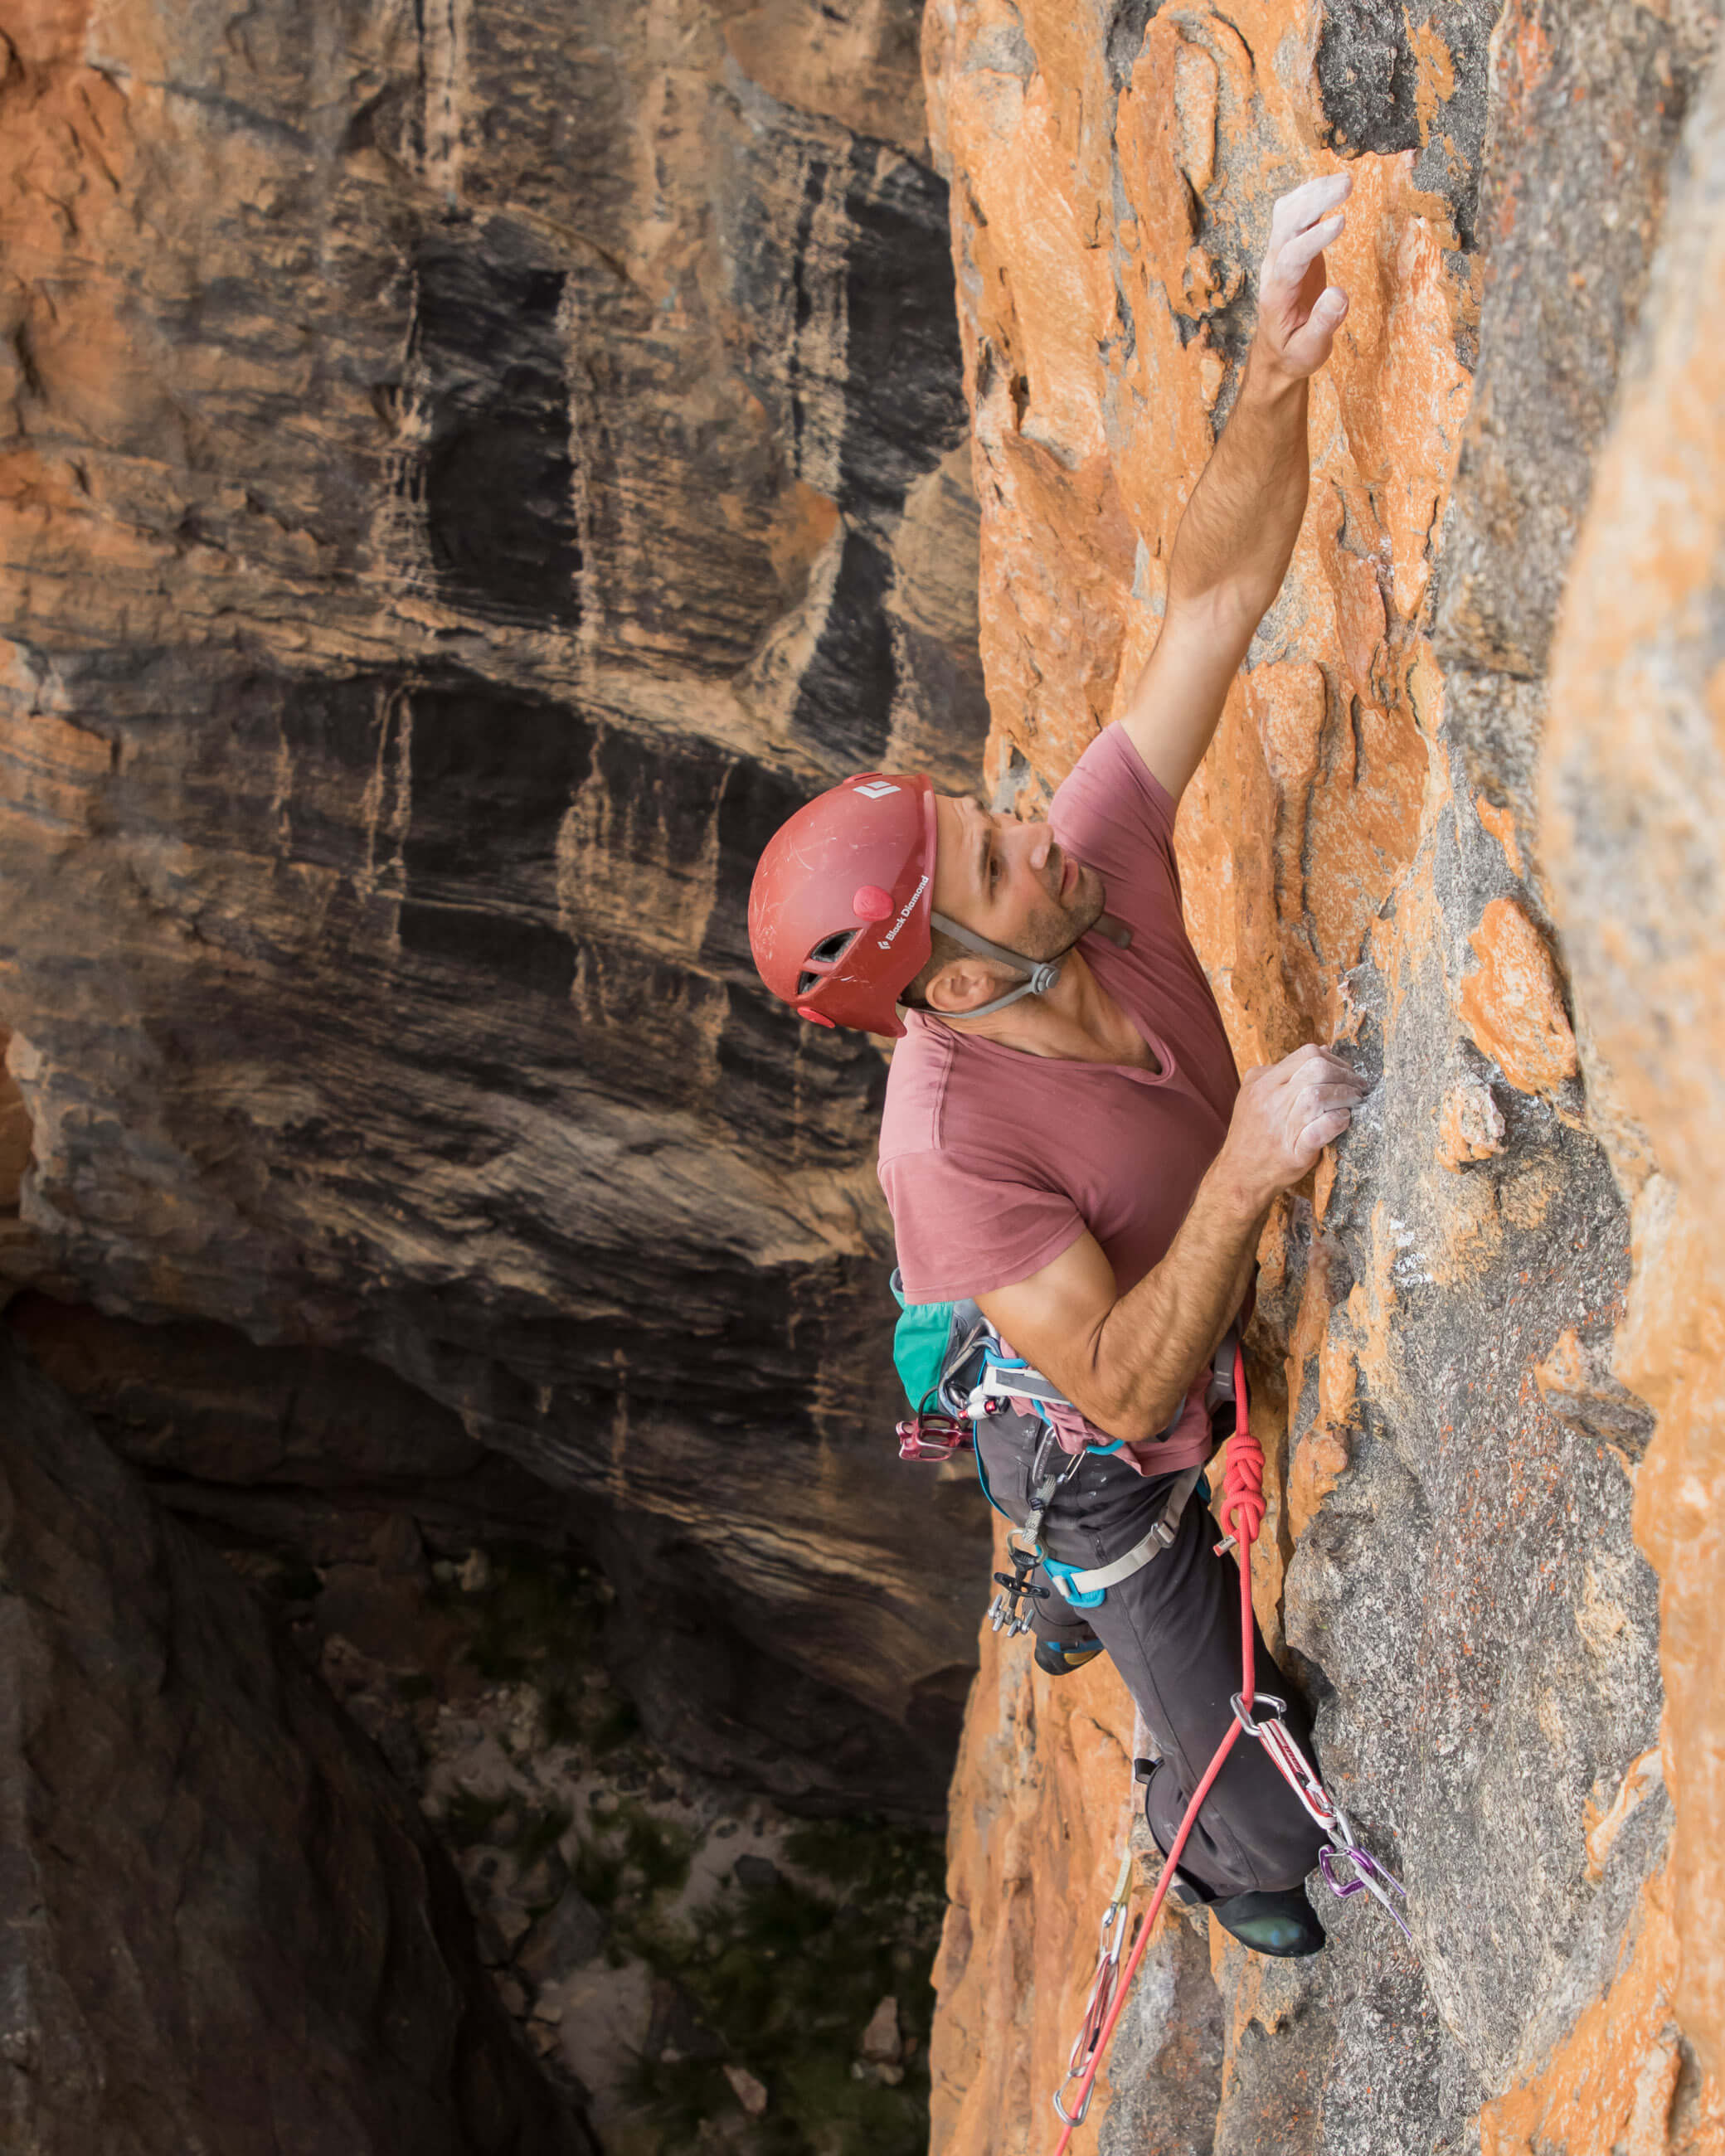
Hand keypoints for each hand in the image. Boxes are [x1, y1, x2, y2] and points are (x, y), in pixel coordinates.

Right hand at [1220, 1043, 1367, 1210]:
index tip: (1346, 1073)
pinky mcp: (1293, 1152)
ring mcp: (1280, 1125)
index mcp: (1262, 1082)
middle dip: (1345, 1076)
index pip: (1306, 1054)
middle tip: (1358, 1087)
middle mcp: (1269, 1100)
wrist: (1238, 1176)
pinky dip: (1337, 1122)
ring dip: (1345, 1096)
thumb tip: (1324, 1050)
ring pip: (1318, 1096)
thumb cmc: (1253, 1134)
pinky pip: (1319, 1130)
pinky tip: (1344, 1120)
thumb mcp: (1256, 1094)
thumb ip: (1286, 1071)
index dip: (1334, 1060)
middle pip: (1316, 1069)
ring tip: (1356, 1102)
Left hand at [1254, 172, 1351, 380]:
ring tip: (1346, 180)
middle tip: (1348, 184)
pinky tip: (1332, 184)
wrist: (1277, 352)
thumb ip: (1323, 324)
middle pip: (1286, 225)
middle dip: (1314, 201)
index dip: (1314, 239)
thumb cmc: (1294, 352)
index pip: (1291, 258)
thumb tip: (1339, 295)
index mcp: (1277, 295)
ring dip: (1313, 191)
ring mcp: (1279, 255)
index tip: (1342, 222)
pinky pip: (1293, 213)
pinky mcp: (1290, 248)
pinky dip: (1311, 194)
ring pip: (1287, 213)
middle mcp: (1273, 269)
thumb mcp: (1309, 351)